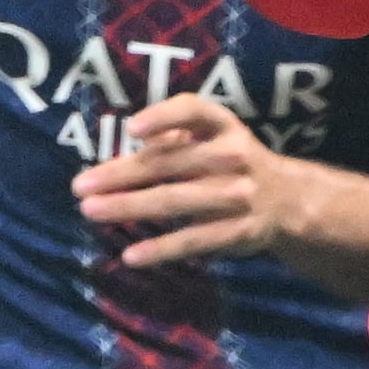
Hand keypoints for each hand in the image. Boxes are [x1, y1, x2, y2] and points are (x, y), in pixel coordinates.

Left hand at [73, 93, 307, 268]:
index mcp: (224, 126)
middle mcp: (233, 155)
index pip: (194, 112)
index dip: (163, 118)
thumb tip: (122, 151)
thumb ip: (174, 139)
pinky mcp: (237, 231)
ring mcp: (236, 195)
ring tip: (91, 211)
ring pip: (174, 202)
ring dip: (129, 207)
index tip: (131, 129)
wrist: (288, 200)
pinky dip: (160, 249)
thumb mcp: (214, 138)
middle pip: (168, 163)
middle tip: (80, 185)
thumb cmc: (232, 162)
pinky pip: (192, 241)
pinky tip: (130, 255)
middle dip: (120, 174)